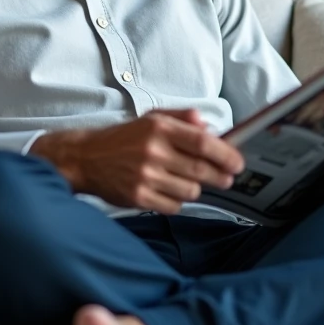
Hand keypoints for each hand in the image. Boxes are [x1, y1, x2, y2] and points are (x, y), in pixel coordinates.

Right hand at [32, 109, 243, 214]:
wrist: (86, 158)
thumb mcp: (151, 118)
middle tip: (227, 177)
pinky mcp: (138, 198)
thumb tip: (209, 125)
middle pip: (201, 169)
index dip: (225, 154)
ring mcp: (145, 177)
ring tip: (187, 180)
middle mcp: (153, 151)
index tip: (237, 162)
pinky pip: (174, 206)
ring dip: (195, 188)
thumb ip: (181, 118)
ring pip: (190, 190)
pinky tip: (169, 191)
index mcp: (158, 128)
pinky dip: (177, 201)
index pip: (202, 142)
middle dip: (220, 176)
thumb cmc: (123, 139)